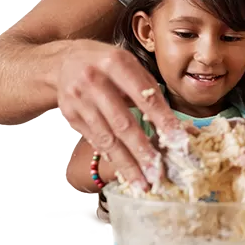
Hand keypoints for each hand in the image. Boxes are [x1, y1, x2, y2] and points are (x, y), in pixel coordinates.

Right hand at [55, 40, 183, 189]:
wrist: (64, 62)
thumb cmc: (105, 63)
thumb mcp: (130, 65)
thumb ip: (152, 92)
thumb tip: (179, 126)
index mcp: (116, 63)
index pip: (145, 97)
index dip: (163, 121)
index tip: (178, 141)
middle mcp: (95, 81)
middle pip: (123, 123)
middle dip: (142, 151)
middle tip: (157, 172)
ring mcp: (80, 100)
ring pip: (107, 138)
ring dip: (126, 163)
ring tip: (141, 182)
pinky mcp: (71, 116)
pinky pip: (95, 141)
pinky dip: (111, 157)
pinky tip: (124, 170)